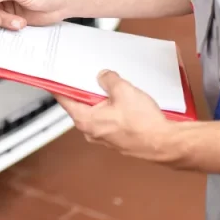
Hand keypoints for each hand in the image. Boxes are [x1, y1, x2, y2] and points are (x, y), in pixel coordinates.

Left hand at [55, 70, 178, 162]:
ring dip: (103, 100)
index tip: (56, 79)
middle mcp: (91, 131)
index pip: (65, 99)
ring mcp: (104, 137)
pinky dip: (113, 110)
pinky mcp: (117, 138)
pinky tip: (125, 103)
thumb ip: (108, 80)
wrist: (164, 143)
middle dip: (87, 91)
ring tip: (115, 90)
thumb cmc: (143, 125)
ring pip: (97, 113)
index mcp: (85, 120)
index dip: (60, 86)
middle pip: (81, 105)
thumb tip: (103, 76)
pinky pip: (109, 119)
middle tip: (93, 78)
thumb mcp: (123, 90)